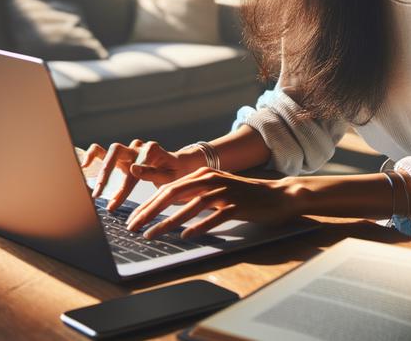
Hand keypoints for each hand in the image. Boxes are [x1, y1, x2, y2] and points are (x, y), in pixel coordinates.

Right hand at [80, 139, 203, 210]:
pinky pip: (101, 150)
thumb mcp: (170, 176)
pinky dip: (92, 155)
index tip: (114, 203)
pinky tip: (84, 166)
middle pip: (116, 151)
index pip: (136, 166)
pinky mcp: (120, 155)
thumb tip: (133, 169)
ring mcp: (128, 150)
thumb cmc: (175, 172)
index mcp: (152, 150)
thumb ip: (153, 173)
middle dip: (106, 172)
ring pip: (108, 152)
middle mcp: (138, 147)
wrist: (178, 165)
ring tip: (96, 190)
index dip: (125, 185)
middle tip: (99, 194)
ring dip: (101, 170)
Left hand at [125, 168, 300, 239]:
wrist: (278, 195)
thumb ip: (193, 195)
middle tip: (134, 227)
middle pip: (173, 194)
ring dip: (169, 221)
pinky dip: (200, 226)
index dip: (148, 204)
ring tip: (153, 235)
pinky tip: (186, 236)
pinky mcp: (238, 205)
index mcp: (202, 175)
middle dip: (150, 211)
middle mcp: (210, 180)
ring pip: (191, 206)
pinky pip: (215, 216)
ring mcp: (224, 192)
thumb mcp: (215, 190)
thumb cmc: (244, 196)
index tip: (133, 219)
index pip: (168, 189)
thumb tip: (169, 205)